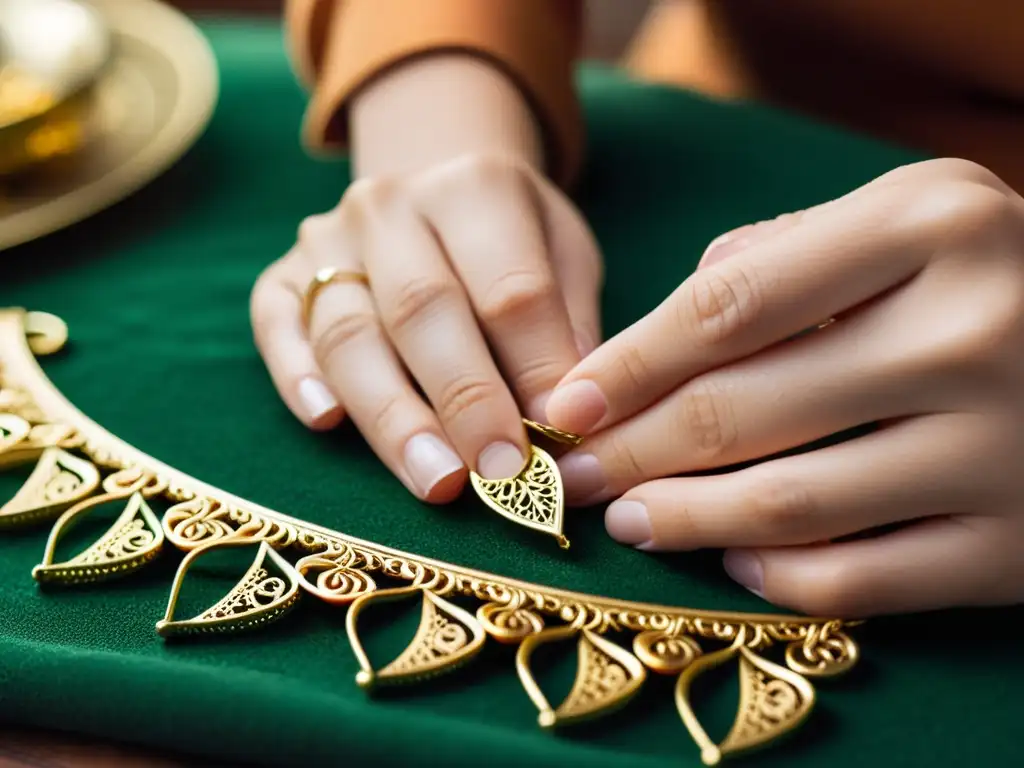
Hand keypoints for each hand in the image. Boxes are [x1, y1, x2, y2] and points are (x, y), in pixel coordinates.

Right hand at [251, 153, 601, 502]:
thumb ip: (569, 325)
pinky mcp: (282, 276)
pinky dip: (297, 376)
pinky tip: (326, 422)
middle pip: (422, 309)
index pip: (510, 288)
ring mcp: (327, 238)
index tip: (559, 435)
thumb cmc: (511, 242)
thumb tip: (570, 411)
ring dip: (392, 416)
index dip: (536, 368)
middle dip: (463, 400)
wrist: (433, 196)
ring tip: (435, 480)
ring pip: (349, 332)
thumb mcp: (565, 258)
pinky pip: (277, 326)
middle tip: (498, 472)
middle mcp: (391, 205)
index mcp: (476, 188)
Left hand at [545, 158, 1023, 616]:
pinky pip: (863, 581)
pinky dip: (779, 577)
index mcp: (930, 228)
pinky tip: (731, 560)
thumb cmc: (992, 276)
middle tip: (572, 475)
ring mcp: (1001, 446)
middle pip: (741, 410)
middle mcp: (970, 333)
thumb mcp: (907, 217)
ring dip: (683, 522)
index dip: (631, 363)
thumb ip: (782, 253)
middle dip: (632, 452)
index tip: (570, 402)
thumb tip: (661, 332)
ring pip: (789, 506)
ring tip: (626, 520)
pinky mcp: (1018, 543)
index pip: (728, 305)